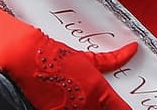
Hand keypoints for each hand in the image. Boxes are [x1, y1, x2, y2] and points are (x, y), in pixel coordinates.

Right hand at [3, 33, 136, 109]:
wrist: (27, 58)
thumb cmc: (55, 56)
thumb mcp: (87, 58)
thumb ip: (111, 60)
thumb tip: (129, 52)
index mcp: (98, 92)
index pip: (121, 109)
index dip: (124, 109)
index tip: (125, 108)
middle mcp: (86, 105)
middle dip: (103, 108)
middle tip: (97, 100)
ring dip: (87, 108)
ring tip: (79, 98)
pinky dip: (70, 108)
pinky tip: (67, 101)